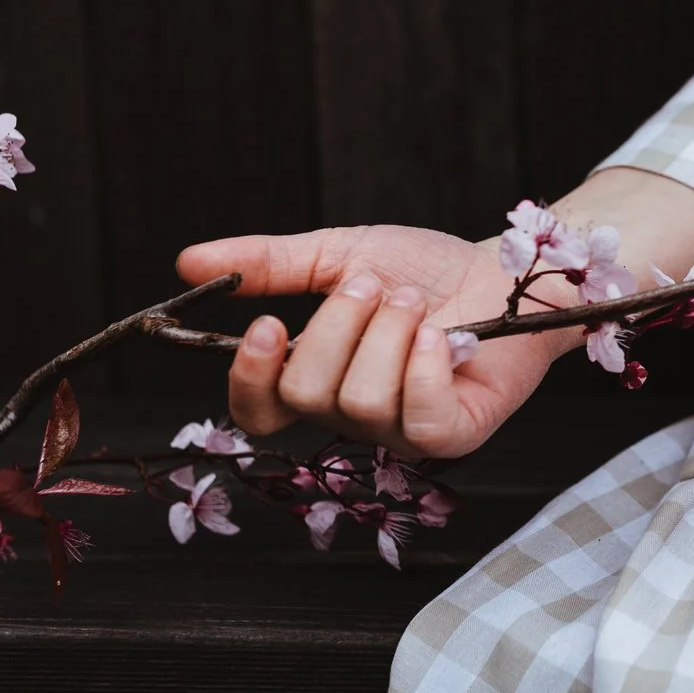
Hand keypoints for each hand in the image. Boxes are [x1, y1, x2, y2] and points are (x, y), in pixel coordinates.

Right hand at [175, 226, 574, 458]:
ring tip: (418, 304)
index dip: (250, 377)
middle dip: (341, 324)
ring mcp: (401, 433)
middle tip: (379, 287)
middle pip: (306, 393)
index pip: (256, 411)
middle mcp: (351, 416)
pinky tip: (444, 337)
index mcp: (316, 379)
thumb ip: (268, 264)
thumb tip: (188, 262)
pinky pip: (419, 417)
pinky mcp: (452, 436)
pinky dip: (426, 365)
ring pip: (360, 400)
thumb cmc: (425, 270)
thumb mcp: (339, 256)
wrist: (505, 270)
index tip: (267, 323)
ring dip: (391, 332)